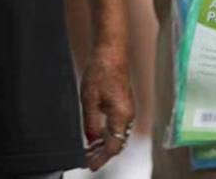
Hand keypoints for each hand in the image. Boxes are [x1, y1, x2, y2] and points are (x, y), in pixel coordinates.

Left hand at [79, 41, 133, 170]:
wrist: (111, 51)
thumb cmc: (101, 70)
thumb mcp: (90, 99)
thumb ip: (91, 123)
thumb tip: (91, 140)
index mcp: (121, 115)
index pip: (114, 146)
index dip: (101, 158)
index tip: (90, 164)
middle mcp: (128, 115)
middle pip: (118, 142)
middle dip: (103, 153)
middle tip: (87, 160)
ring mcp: (128, 109)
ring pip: (118, 135)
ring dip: (105, 144)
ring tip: (89, 150)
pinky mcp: (124, 104)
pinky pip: (118, 126)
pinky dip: (108, 134)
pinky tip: (96, 135)